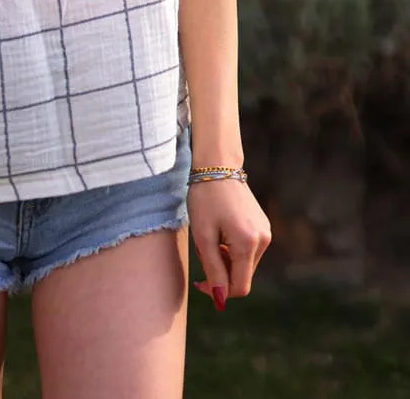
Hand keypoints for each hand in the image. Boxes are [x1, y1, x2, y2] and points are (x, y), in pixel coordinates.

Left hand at [187, 179, 271, 310]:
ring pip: (244, 264)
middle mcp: (263, 240)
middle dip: (220, 270)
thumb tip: (221, 299)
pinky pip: (247, 250)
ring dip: (225, 259)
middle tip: (203, 249)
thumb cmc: (205, 199)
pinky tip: (221, 230)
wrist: (217, 166)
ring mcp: (266, 233)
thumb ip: (213, 269)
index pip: (239, 287)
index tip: (199, 281)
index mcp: (248, 244)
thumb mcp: (203, 235)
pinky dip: (232, 248)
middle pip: (242, 276)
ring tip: (211, 236)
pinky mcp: (263, 226)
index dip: (219, 291)